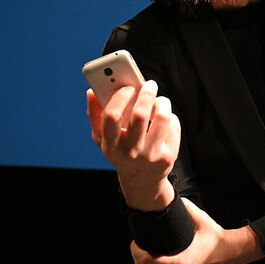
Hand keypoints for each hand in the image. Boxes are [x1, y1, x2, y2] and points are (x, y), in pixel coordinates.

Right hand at [87, 81, 179, 210]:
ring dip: (162, 102)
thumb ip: (95, 115)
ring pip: (162, 117)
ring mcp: (150, 155)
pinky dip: (170, 117)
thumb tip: (91, 92)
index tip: (128, 87)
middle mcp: (130, 152)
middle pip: (140, 114)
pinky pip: (173, 126)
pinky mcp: (168, 156)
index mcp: (110, 146)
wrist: (142, 180)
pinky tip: (164, 119)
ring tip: (160, 100)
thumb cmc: (120, 151)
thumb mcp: (103, 139)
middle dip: (146, 93)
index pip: (111, 116)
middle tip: (150, 84)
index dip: (120, 97)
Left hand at [131, 199, 263, 263]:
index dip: (136, 251)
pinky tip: (158, 261)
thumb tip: (171, 198)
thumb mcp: (201, 218)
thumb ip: (185, 208)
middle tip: (140, 244)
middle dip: (138, 256)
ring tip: (147, 251)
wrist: (230, 252)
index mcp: (181, 262)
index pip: (146, 262)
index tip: (137, 241)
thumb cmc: (215, 237)